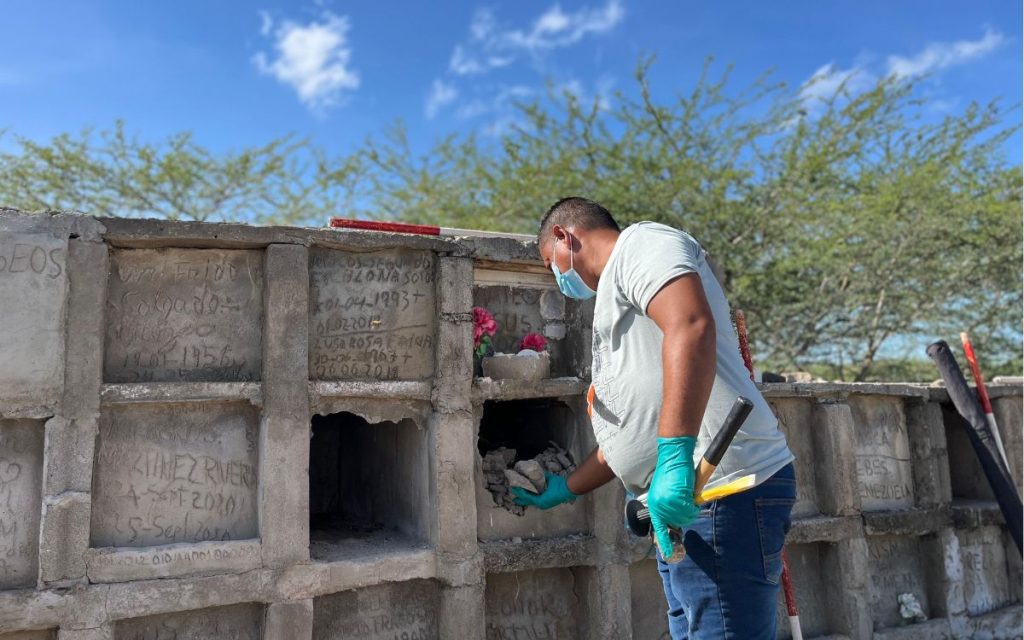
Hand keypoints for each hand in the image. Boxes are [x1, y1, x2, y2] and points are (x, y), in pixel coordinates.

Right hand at [511, 473, 576, 509]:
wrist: (566, 487)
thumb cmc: (559, 484)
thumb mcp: (548, 480)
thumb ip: (541, 478)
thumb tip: (536, 473)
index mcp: (543, 499)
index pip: (531, 497)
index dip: (524, 494)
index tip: (518, 490)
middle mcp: (541, 502)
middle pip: (527, 500)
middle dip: (519, 496)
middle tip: (512, 491)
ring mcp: (540, 503)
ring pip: (526, 498)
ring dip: (519, 493)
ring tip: (513, 488)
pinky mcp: (540, 501)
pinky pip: (528, 497)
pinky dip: (522, 493)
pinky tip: (518, 489)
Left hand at [647, 436, 699, 557]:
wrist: (673, 456)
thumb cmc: (672, 473)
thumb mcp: (665, 492)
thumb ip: (668, 506)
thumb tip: (676, 519)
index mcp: (654, 505)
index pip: (659, 527)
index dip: (664, 541)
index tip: (668, 553)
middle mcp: (658, 506)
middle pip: (677, 523)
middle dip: (685, 515)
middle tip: (687, 502)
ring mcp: (667, 503)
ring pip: (685, 517)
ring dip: (690, 510)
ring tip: (688, 496)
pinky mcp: (676, 498)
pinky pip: (690, 509)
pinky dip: (693, 505)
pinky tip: (690, 494)